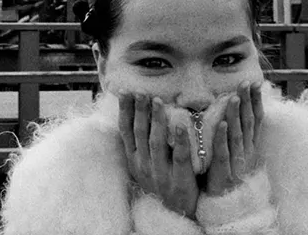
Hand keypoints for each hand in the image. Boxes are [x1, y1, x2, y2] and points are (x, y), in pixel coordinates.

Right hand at [119, 93, 198, 217]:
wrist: (175, 214)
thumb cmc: (162, 182)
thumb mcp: (145, 165)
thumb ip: (142, 143)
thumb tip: (140, 114)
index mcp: (134, 160)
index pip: (126, 131)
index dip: (125, 111)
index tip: (125, 92)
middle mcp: (143, 165)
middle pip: (139, 133)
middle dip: (139, 110)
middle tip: (141, 92)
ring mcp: (160, 173)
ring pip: (156, 142)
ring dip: (157, 120)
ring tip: (158, 101)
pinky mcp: (179, 181)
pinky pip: (179, 157)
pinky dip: (180, 140)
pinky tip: (182, 125)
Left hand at [205, 81, 264, 195]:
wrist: (229, 205)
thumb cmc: (230, 174)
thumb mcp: (239, 152)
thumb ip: (239, 133)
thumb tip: (238, 110)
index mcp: (251, 145)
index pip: (255, 119)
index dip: (256, 101)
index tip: (255, 83)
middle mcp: (247, 151)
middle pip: (248, 122)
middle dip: (248, 101)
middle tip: (246, 82)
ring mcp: (237, 161)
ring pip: (237, 134)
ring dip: (236, 115)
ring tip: (234, 97)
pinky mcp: (224, 171)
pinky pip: (224, 151)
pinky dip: (223, 137)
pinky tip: (221, 124)